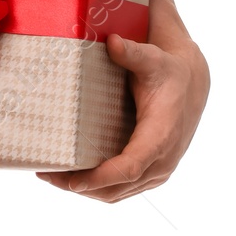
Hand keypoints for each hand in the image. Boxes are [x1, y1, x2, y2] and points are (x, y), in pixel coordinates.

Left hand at [36, 32, 209, 201]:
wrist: (190, 84)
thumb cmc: (167, 71)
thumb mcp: (152, 59)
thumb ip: (133, 53)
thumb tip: (112, 42)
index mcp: (161, 135)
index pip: (130, 167)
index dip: (101, 178)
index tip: (73, 182)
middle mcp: (162, 160)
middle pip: (118, 186)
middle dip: (81, 186)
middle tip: (45, 174)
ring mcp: (158, 170)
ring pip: (119, 193)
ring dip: (86, 191)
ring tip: (52, 176)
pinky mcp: (151, 171)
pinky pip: (123, 188)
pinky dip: (99, 188)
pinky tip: (73, 177)